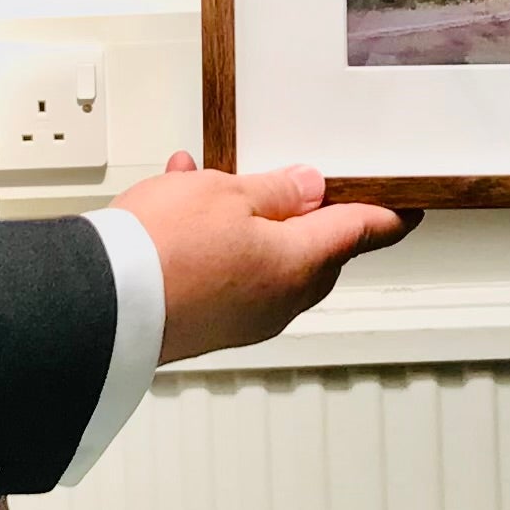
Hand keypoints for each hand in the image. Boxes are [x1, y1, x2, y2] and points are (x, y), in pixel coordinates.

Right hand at [114, 153, 411, 362]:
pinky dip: (213, 240)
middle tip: (301, 188)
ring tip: (209, 184)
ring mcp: (242, 320)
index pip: (359, 233)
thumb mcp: (223, 193)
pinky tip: (179, 205)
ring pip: (263, 260)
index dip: (387, 217)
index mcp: (298, 265)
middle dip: (307, 218)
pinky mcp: (207, 325)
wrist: (101, 306)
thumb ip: (272, 190)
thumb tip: (308, 188)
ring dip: (248, 222)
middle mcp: (278, 301)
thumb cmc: (162, 251)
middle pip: (314, 252)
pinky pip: (226, 273)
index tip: (407, 210)